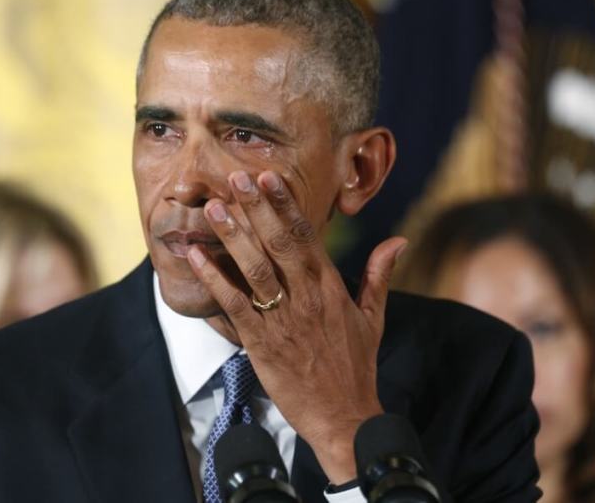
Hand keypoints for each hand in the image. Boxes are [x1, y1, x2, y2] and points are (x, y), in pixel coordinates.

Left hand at [186, 169, 406, 482]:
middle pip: (279, 243)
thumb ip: (380, 274)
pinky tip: (195, 257)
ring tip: (214, 207)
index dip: (285, 205)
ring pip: (255, 269)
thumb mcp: (374, 317)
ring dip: (232, 236)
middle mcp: (307, 297)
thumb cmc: (356, 366)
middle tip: (236, 177)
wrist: (344, 417)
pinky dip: (214, 279)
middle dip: (257, 208)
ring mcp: (283, 320)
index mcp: (332, 287)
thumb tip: (399, 239)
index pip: (307, 236)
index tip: (269, 177)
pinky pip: (234, 305)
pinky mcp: (262, 343)